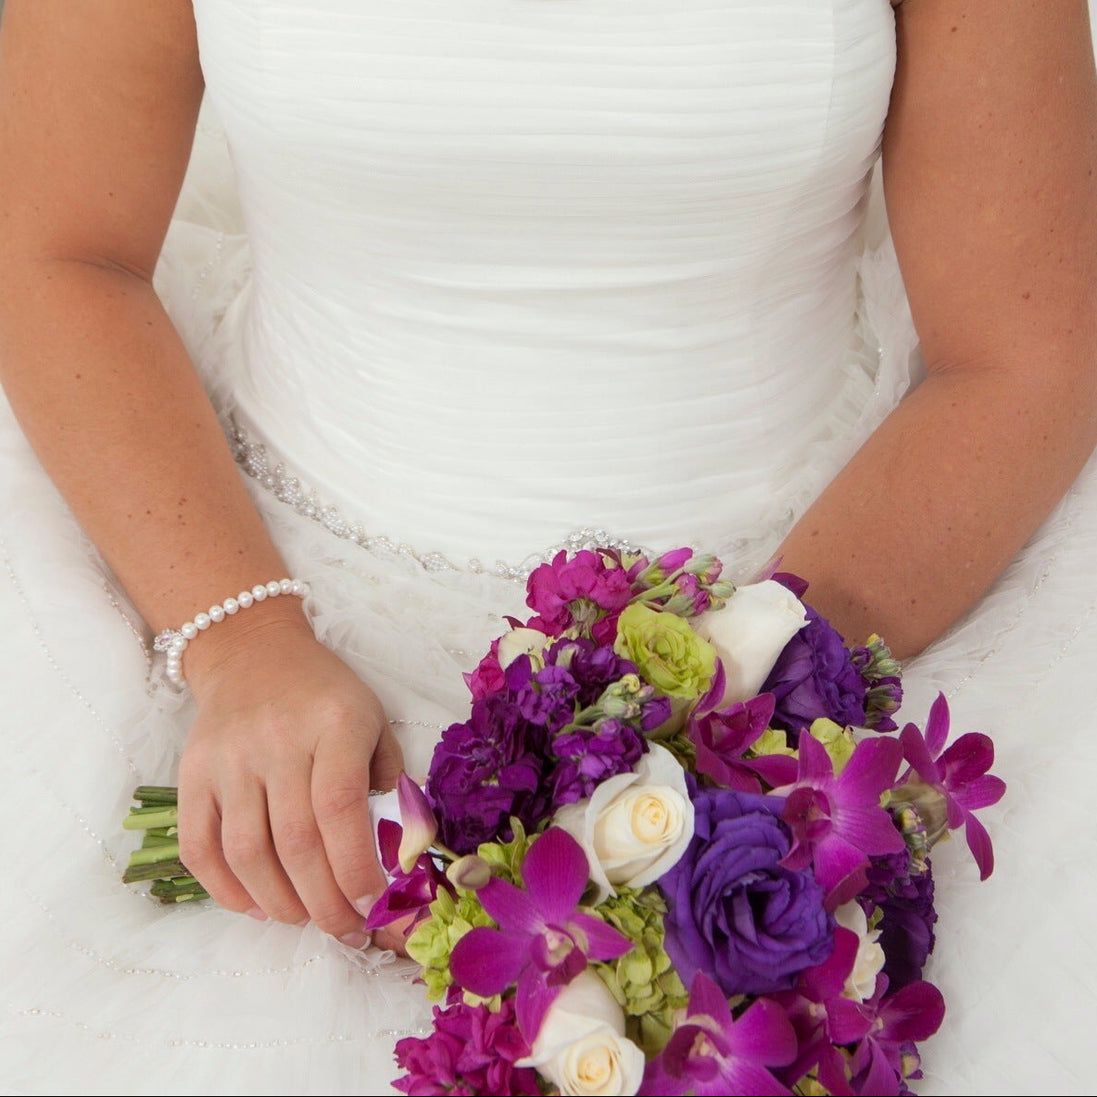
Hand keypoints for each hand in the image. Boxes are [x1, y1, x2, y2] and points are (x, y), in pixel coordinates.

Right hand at [176, 602, 406, 951]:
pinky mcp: (191, 775)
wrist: (252, 652)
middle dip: (324, 901)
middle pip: (295, 841)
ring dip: (279, 902)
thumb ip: (389, 781)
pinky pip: (199, 846)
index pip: (340, 808)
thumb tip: (398, 854)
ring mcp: (228, 760)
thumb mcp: (373, 721)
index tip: (372, 904)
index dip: (355, 867)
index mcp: (334, 724)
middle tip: (345, 928)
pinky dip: (225, 889)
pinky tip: (257, 904)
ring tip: (305, 918)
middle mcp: (277, 741)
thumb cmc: (326, 696)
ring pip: (246, 852)